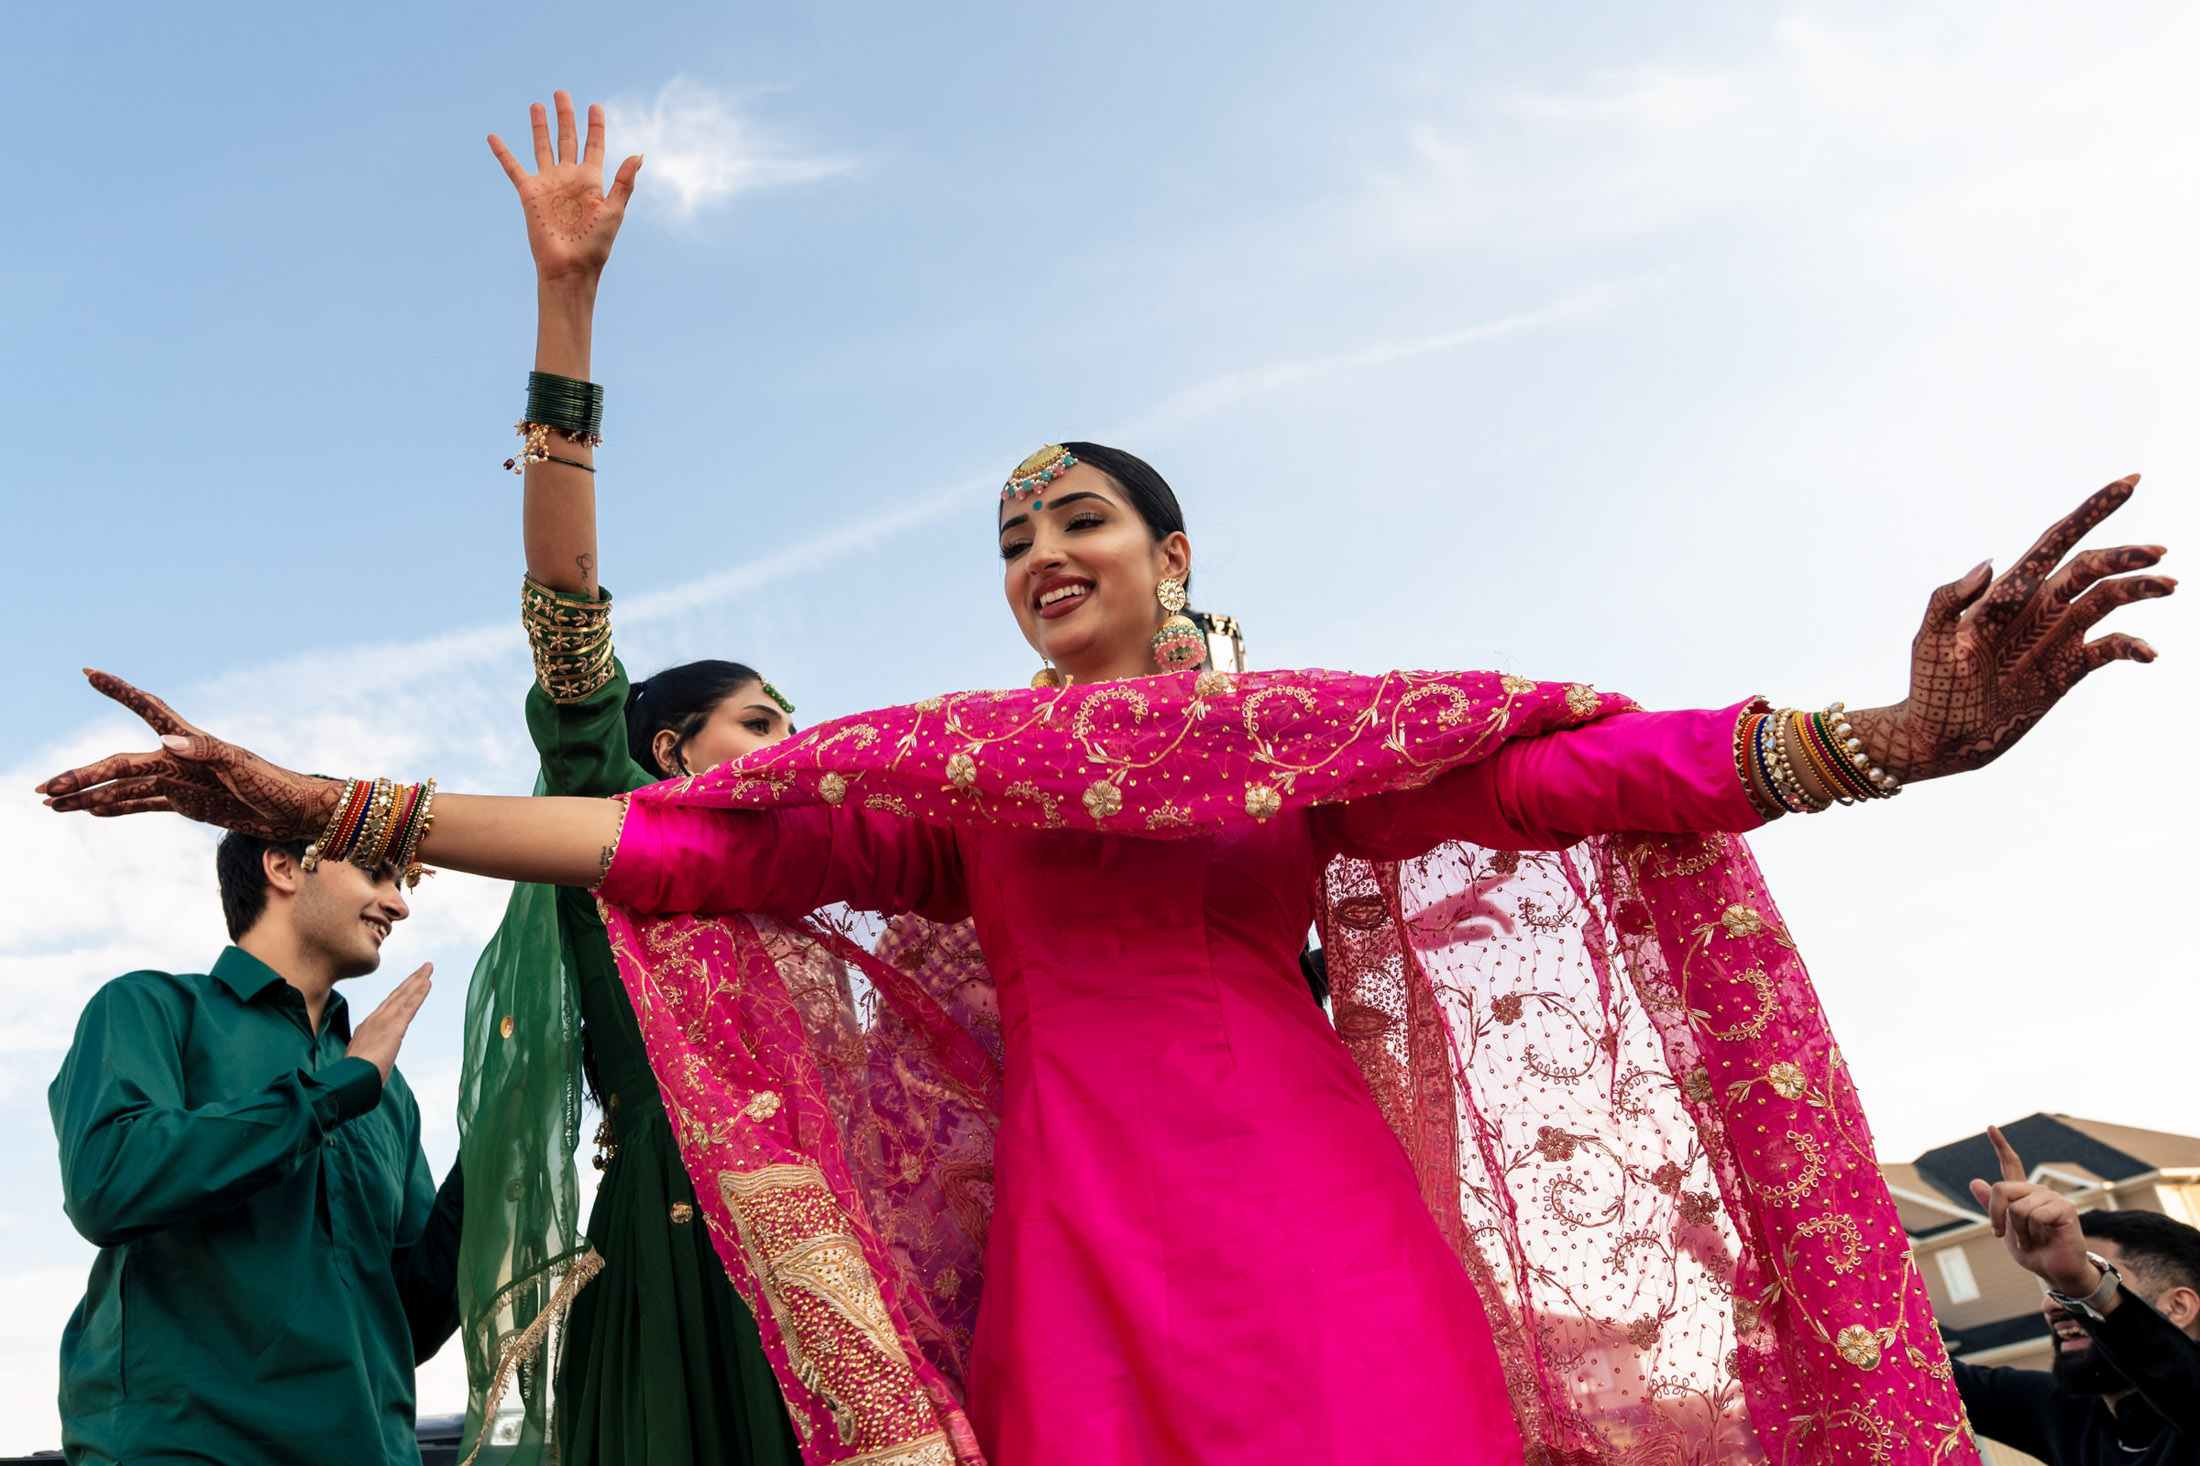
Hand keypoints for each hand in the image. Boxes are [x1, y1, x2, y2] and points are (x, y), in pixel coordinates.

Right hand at [36, 670, 340, 838]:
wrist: (296, 812)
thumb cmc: (275, 785)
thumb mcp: (243, 768)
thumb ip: (207, 752)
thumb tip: (166, 741)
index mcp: (190, 743)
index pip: (147, 709)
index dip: (118, 690)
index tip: (88, 672)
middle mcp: (178, 759)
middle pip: (118, 764)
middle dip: (80, 775)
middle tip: (42, 789)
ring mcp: (180, 782)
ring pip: (123, 787)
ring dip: (89, 795)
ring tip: (51, 805)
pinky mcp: (188, 804)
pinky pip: (144, 805)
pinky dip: (117, 808)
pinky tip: (91, 812)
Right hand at [346, 963, 432, 1083]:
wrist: (351, 1079)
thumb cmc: (355, 1077)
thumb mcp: (362, 1063)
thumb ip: (368, 1057)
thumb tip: (372, 1066)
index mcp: (367, 1027)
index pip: (387, 1006)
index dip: (399, 994)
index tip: (409, 984)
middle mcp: (374, 1019)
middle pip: (396, 995)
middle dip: (411, 980)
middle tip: (424, 968)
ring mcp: (384, 1020)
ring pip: (404, 995)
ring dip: (418, 980)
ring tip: (429, 968)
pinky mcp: (394, 1025)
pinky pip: (410, 1005)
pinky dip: (419, 993)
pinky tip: (428, 982)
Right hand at [487, 91, 641, 284]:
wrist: (570, 268)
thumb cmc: (595, 245)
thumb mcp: (614, 211)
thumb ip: (624, 182)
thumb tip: (639, 154)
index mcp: (592, 181)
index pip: (594, 145)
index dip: (595, 125)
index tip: (594, 106)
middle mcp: (569, 179)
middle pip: (567, 139)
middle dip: (565, 117)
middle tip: (562, 93)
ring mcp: (548, 184)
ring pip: (542, 147)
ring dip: (540, 126)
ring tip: (537, 104)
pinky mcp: (529, 194)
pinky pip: (513, 167)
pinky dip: (503, 152)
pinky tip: (493, 136)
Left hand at [1848, 476, 2172, 781]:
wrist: (1941, 737)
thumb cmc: (1930, 686)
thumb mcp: (1928, 639)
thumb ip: (1949, 599)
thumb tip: (1991, 564)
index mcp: (2007, 592)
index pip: (2055, 540)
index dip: (2092, 510)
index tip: (2131, 482)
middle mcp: (2038, 608)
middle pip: (2090, 567)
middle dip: (2124, 554)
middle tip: (2158, 551)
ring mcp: (2056, 637)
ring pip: (2107, 600)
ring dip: (2139, 590)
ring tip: (2169, 585)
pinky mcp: (2068, 669)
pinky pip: (2110, 649)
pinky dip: (2133, 646)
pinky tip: (2148, 653)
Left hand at [1968, 1124, 2102, 1298]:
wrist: (2055, 1271)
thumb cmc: (2033, 1252)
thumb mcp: (2006, 1230)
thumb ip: (1993, 1207)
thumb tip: (1974, 1181)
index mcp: (2022, 1194)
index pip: (2010, 1164)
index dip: (2000, 1145)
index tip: (1990, 1126)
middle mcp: (2037, 1191)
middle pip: (2001, 1189)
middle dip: (1996, 1216)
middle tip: (2002, 1235)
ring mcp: (2052, 1197)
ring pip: (2017, 1208)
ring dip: (2019, 1232)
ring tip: (2032, 1240)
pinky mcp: (2065, 1207)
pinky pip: (2035, 1216)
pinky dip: (2033, 1234)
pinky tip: (2044, 1239)